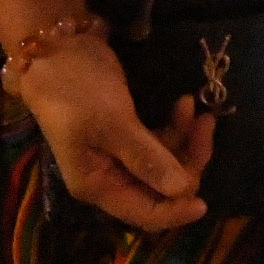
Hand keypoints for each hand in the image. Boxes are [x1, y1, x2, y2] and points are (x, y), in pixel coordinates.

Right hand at [16, 37, 212, 229]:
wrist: (58, 48)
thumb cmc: (78, 90)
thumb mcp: (113, 123)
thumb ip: (146, 158)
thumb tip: (181, 191)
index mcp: (97, 184)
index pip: (142, 214)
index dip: (173, 213)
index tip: (204, 203)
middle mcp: (109, 176)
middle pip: (160, 188)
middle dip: (187, 163)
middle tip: (206, 125)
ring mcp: (119, 154)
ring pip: (166, 163)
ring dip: (186, 140)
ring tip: (198, 110)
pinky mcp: (128, 132)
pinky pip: (160, 141)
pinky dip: (176, 127)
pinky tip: (185, 104)